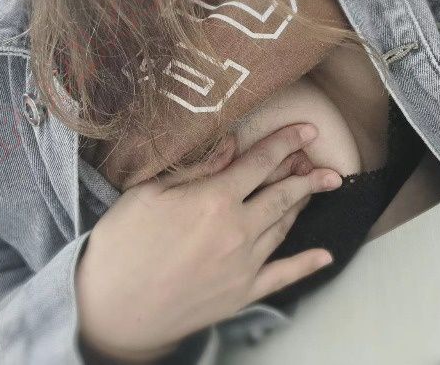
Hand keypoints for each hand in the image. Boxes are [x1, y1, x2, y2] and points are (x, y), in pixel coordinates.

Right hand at [76, 124, 340, 361]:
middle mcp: (238, 230)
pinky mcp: (242, 293)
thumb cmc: (122, 243)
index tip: (308, 130)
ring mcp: (244, 265)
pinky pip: (283, 276)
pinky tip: (325, 255)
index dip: (286, 142)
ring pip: (284, 227)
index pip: (260, 162)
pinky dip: (306, 264)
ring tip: (316, 190)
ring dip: (302, 205)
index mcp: (214, 199)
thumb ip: (195, 168)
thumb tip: (231, 144)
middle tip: (327, 166)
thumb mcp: (148, 192)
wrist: (111, 309)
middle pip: (282, 194)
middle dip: (308, 176)